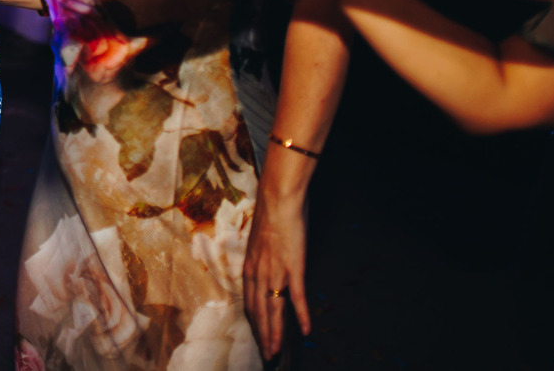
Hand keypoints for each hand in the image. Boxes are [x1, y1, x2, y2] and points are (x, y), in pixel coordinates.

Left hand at [243, 189, 310, 358]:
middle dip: (263, 335)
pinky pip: (296, 297)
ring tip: (276, 352)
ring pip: (273, 310)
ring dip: (276, 333)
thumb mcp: (261, 242)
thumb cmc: (271, 215)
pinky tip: (304, 331)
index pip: (250, 302)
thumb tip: (268, 268)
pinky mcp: (292, 267)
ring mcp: (275, 271)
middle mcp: (258, 273)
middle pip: (259, 312)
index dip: (254, 323)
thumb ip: (263, 259)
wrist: (278, 198)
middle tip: (267, 355)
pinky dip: (300, 315)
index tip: (257, 338)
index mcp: (249, 267)